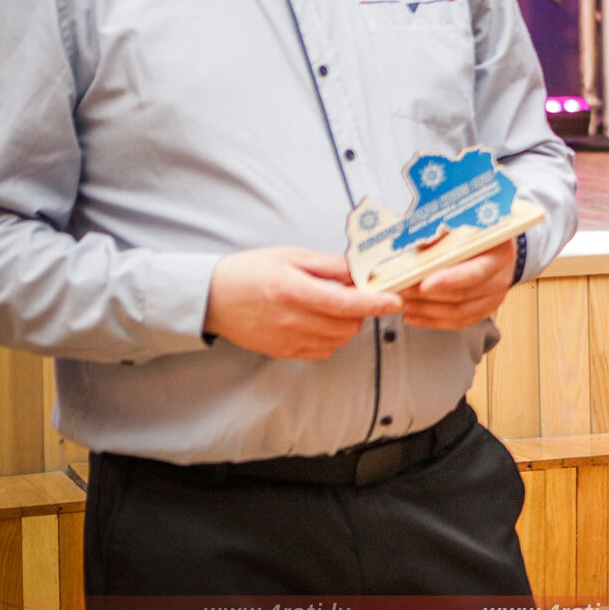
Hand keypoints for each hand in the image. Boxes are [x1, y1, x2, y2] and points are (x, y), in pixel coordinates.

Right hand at [206, 247, 400, 360]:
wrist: (213, 297)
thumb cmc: (252, 271)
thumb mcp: (292, 257)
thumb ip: (330, 266)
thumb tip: (362, 270)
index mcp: (296, 291)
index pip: (348, 303)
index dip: (376, 303)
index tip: (396, 301)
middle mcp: (293, 320)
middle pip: (349, 325)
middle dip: (361, 311)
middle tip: (354, 295)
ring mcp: (287, 340)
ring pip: (339, 340)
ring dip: (346, 325)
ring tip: (333, 307)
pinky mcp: (283, 352)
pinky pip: (322, 351)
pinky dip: (330, 338)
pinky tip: (318, 321)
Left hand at [399, 237, 517, 329]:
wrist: (499, 249)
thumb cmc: (481, 234)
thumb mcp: (467, 226)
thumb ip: (445, 235)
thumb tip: (420, 243)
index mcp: (498, 255)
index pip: (474, 273)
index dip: (448, 281)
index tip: (424, 285)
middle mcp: (498, 280)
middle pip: (461, 296)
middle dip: (426, 295)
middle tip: (400, 291)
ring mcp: (492, 299)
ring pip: (457, 314)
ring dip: (425, 311)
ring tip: (402, 304)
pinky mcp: (482, 312)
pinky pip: (456, 323)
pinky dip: (432, 322)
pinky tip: (413, 316)